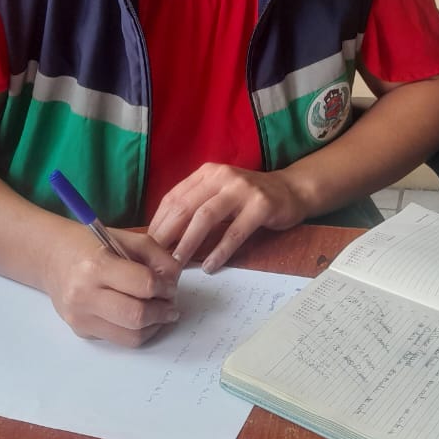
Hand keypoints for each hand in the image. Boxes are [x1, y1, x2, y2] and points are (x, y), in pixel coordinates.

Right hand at [43, 228, 182, 346]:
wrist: (52, 258)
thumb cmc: (90, 245)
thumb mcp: (126, 239)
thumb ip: (157, 257)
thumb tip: (174, 281)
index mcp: (96, 266)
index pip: (143, 285)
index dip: (165, 287)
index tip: (170, 285)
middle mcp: (85, 295)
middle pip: (137, 317)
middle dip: (162, 312)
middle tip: (170, 304)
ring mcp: (81, 317)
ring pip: (131, 336)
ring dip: (154, 326)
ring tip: (159, 312)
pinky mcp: (81, 331)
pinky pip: (119, 339)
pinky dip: (137, 331)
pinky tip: (140, 316)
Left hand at [148, 163, 306, 272]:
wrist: (291, 191)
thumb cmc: (249, 198)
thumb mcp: (219, 194)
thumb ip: (195, 206)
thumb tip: (163, 237)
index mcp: (206, 173)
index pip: (173, 197)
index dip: (158, 223)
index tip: (147, 247)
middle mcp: (222, 176)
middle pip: (185, 206)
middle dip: (167, 235)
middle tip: (156, 261)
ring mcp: (242, 189)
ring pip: (206, 217)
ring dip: (188, 243)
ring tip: (177, 265)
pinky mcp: (261, 205)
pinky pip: (235, 232)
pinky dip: (220, 251)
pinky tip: (210, 266)